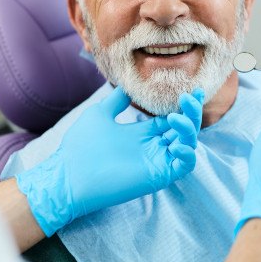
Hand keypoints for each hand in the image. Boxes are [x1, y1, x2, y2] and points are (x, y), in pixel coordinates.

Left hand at [16, 87, 203, 235]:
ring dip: (188, 129)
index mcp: (142, 133)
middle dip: (191, 112)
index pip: (171, 118)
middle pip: (183, 129)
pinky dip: (187, 154)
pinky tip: (178, 144)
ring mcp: (157, 161)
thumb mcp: (100, 114)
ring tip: (175, 118)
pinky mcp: (158, 175)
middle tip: (191, 97)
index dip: (184, 106)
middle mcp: (153, 146)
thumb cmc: (81, 146)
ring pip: (187, 144)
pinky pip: (183, 166)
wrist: (68, 174)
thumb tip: (127, 86)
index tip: (192, 90)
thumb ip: (116, 101)